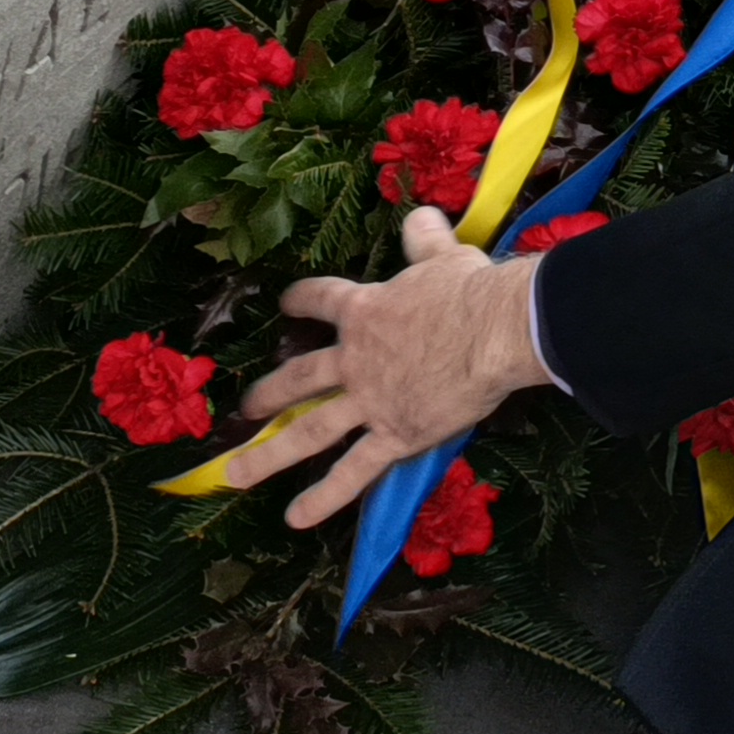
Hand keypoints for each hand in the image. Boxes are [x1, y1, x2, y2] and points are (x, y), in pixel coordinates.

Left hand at [226, 209, 550, 530]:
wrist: (495, 329)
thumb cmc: (473, 290)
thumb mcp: (446, 255)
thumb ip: (425, 238)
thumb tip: (420, 216)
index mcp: (366, 311)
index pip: (322, 300)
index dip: (302, 300)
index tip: (287, 303)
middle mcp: (355, 359)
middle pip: (300, 377)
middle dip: (269, 394)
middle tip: (247, 409)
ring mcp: (369, 401)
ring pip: (310, 431)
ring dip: (270, 456)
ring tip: (237, 475)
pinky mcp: (394, 435)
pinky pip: (353, 471)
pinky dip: (324, 496)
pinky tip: (295, 517)